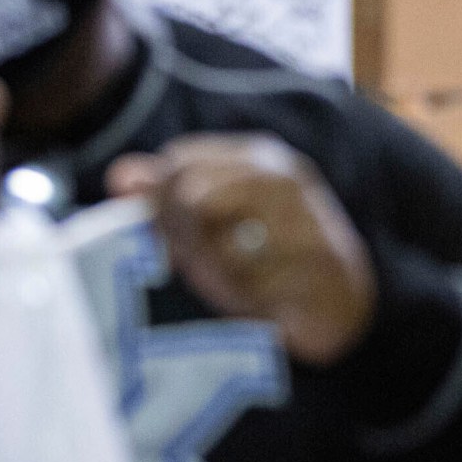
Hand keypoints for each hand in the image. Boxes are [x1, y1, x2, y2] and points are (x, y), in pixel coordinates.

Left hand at [106, 134, 375, 365]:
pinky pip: (257, 284)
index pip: (179, 163)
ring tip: (233, 287)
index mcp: (256, 157)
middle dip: (189, 241)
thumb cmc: (265, 260)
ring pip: (223, 244)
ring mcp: (305, 217)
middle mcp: (283, 178)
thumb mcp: (209, 227)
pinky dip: (250, 300)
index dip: (163, 205)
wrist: (342, 304)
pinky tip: (261, 304)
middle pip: (195, 197)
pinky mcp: (320, 262)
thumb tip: (119, 177)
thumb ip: (164, 199)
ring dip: (219, 275)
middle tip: (204, 270)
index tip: (175, 237)